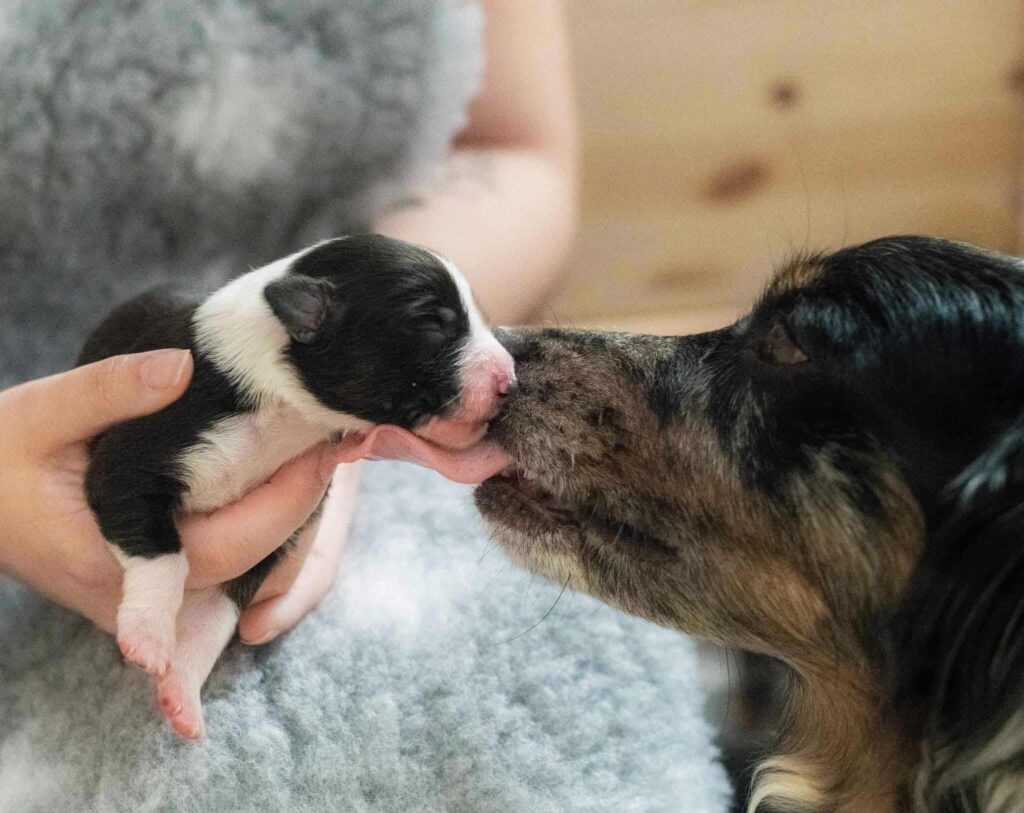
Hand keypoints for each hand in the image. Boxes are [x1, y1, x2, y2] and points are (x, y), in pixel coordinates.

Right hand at [0, 349, 345, 636]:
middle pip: (247, 559)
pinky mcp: (158, 578)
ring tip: (323, 446)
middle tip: (335, 438)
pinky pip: (228, 556)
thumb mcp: (40, 412)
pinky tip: (291, 469)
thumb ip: (108, 391)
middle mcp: (132, 591)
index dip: (277, 513)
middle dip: (297, 499)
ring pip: (245, 565)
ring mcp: (147, 593)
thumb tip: (182, 365)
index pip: (214, 553)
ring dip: (287, 509)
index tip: (320, 462)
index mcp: (105, 558)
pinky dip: (263, 517)